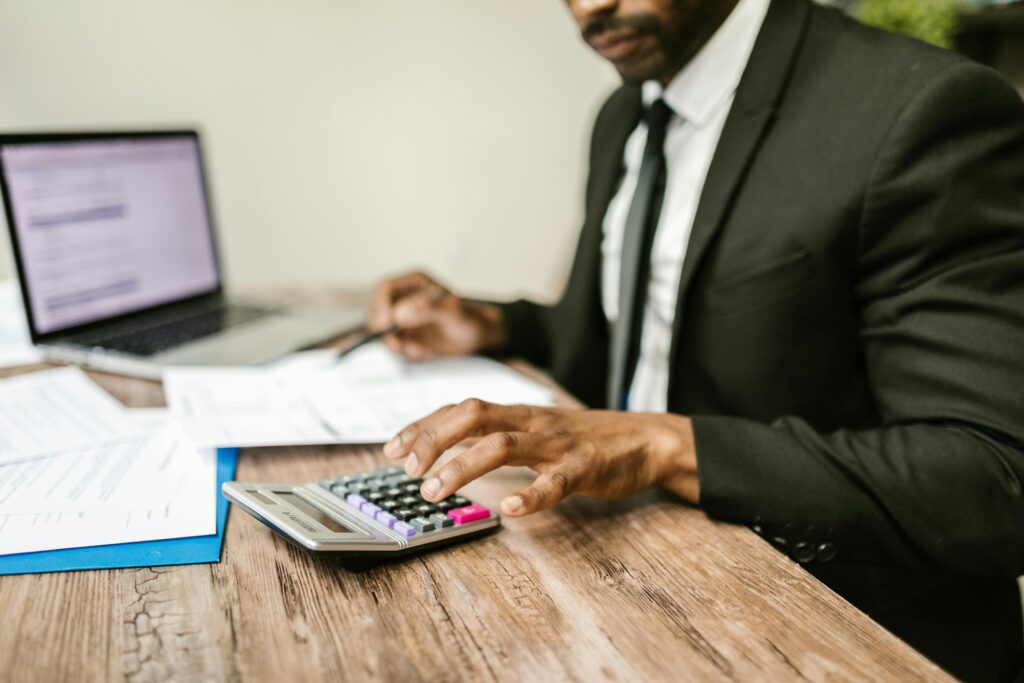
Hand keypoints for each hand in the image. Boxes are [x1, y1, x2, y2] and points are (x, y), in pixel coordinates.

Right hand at [368, 272, 504, 359]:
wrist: (478, 336)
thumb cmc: (469, 318)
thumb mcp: (452, 311)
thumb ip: (427, 309)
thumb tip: (399, 314)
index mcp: (414, 283)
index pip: (385, 289)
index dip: (380, 306)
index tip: (386, 324)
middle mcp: (404, 299)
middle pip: (378, 312)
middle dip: (385, 331)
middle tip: (399, 345)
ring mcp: (403, 319)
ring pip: (384, 332)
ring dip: (398, 345)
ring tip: (420, 351)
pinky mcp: (406, 336)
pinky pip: (396, 346)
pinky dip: (407, 353)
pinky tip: (425, 353)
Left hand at [382, 400, 699, 515]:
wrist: (647, 438)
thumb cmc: (586, 439)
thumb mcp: (536, 431)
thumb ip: (498, 436)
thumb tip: (450, 452)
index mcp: (517, 413)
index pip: (460, 410)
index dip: (423, 425)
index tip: (392, 448)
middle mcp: (531, 420)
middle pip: (473, 415)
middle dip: (433, 439)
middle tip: (408, 469)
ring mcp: (558, 442)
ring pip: (503, 444)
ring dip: (462, 466)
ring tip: (436, 490)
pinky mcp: (585, 466)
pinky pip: (556, 480)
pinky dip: (531, 494)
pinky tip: (509, 509)